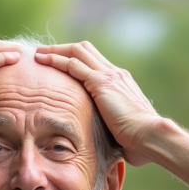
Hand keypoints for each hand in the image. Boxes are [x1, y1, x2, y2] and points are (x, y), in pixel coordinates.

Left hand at [34, 41, 161, 165]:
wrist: (149, 135)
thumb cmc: (140, 141)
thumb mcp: (123, 129)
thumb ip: (113, 127)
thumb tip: (109, 141)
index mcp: (121, 82)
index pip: (95, 62)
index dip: (75, 59)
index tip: (59, 63)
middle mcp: (115, 74)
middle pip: (85, 50)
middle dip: (63, 49)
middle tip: (44, 53)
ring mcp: (108, 76)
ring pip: (77, 52)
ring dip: (56, 51)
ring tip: (38, 54)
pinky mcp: (101, 82)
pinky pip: (74, 65)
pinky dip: (56, 60)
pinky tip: (43, 61)